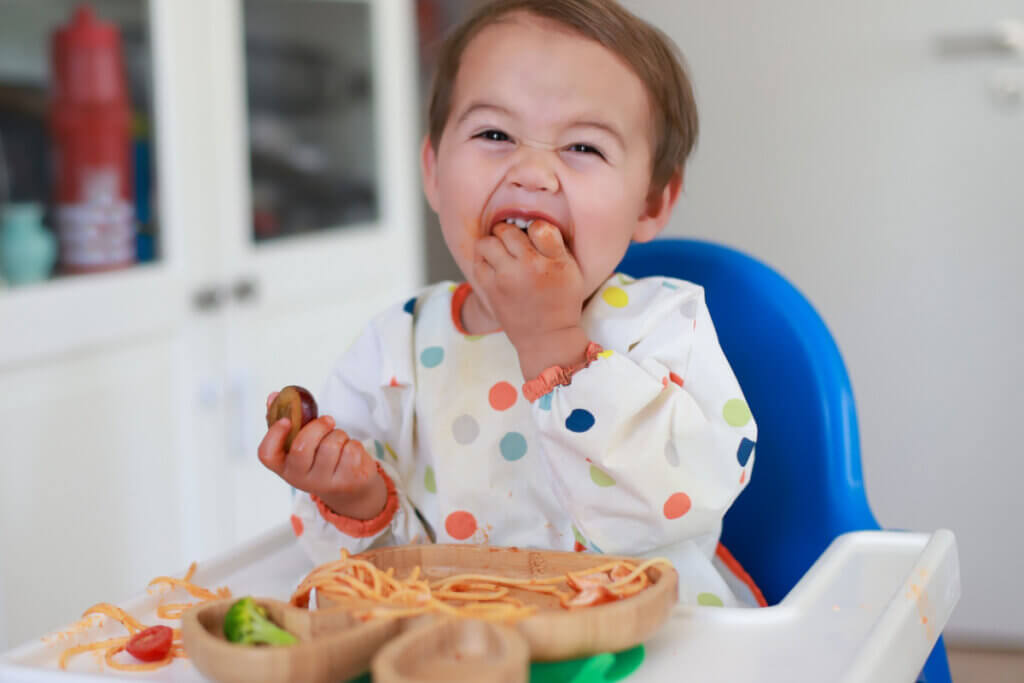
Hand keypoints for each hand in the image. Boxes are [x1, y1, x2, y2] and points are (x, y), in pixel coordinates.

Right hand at [257, 392, 386, 518]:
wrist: (350, 489)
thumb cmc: (321, 459)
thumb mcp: (301, 445)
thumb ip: (287, 420)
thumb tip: (273, 396)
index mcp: (284, 467)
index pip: (267, 454)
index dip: (274, 435)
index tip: (286, 420)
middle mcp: (301, 479)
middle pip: (302, 447)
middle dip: (317, 426)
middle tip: (328, 420)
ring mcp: (325, 482)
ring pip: (331, 445)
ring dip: (338, 434)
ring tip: (338, 440)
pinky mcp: (349, 480)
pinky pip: (351, 450)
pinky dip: (353, 443)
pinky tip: (349, 452)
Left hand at [474, 221, 589, 377]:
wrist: (546, 337)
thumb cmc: (561, 302)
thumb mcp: (570, 270)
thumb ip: (555, 244)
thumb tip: (533, 223)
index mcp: (550, 262)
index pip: (537, 226)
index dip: (536, 229)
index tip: (537, 239)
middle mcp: (525, 267)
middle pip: (506, 230)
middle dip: (510, 232)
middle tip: (516, 243)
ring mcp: (503, 279)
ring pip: (486, 243)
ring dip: (493, 243)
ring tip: (502, 252)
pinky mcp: (488, 290)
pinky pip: (477, 262)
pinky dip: (483, 260)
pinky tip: (494, 265)